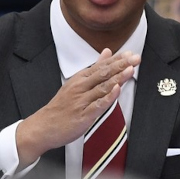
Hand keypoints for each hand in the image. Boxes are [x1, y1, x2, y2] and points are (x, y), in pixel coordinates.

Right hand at [15, 48, 139, 167]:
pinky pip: (97, 105)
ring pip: (102, 87)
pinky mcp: (83, 115)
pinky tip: (117, 90)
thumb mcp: (76, 82)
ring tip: (130, 69)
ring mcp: (81, 101)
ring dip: (117, 78)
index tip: (131, 53)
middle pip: (103, 73)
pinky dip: (108, 97)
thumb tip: (107, 51)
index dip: (117, 59)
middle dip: (120, 65)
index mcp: (80, 78)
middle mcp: (81, 87)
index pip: (101, 66)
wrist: (44, 126)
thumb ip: (95, 67)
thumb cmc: (62, 106)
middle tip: (135, 58)